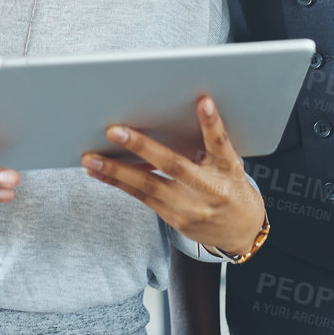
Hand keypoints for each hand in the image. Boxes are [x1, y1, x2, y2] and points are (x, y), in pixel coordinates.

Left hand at [81, 94, 265, 255]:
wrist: (242, 232)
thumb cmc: (232, 188)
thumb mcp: (231, 164)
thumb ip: (209, 143)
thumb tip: (177, 115)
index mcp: (228, 169)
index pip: (220, 143)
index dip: (212, 123)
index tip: (203, 102)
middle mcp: (209, 189)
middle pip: (174, 165)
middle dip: (142, 147)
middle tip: (115, 131)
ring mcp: (190, 207)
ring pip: (149, 186)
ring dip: (116, 171)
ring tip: (91, 159)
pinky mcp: (175, 219)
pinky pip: (143, 198)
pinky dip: (119, 184)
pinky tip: (100, 173)